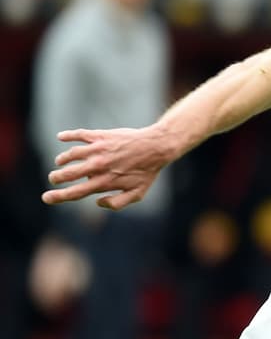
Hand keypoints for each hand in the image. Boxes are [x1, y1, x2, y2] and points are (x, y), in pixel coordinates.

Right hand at [42, 127, 170, 209]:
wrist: (156, 147)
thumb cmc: (146, 172)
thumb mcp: (137, 194)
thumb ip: (117, 203)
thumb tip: (97, 202)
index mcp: (105, 182)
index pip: (76, 192)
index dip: (58, 197)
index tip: (46, 197)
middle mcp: (99, 166)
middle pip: (68, 174)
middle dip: (56, 178)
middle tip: (53, 178)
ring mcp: (98, 150)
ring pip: (71, 155)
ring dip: (62, 160)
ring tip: (59, 163)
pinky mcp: (100, 136)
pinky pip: (79, 135)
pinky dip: (67, 136)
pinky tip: (60, 137)